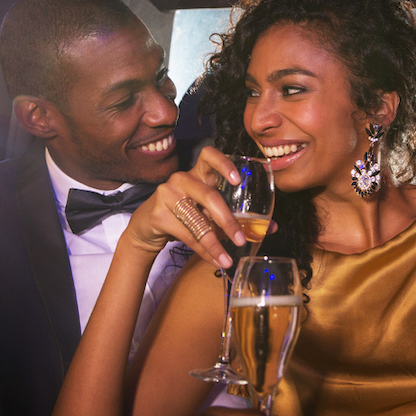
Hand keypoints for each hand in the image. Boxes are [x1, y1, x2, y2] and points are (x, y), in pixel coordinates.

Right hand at [124, 145, 245, 268]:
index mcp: (197, 174)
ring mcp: (168, 195)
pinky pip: (187, 235)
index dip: (224, 164)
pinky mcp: (159, 214)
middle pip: (209, 196)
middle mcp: (182, 180)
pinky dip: (203, 251)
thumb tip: (269, 228)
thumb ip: (232, 215)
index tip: (238, 180)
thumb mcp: (204, 209)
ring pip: (197, 221)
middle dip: (227, 220)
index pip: (209, 156)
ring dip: (214, 244)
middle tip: (240, 239)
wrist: (145, 227)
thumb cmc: (182, 215)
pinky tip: (213, 259)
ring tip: (227, 259)